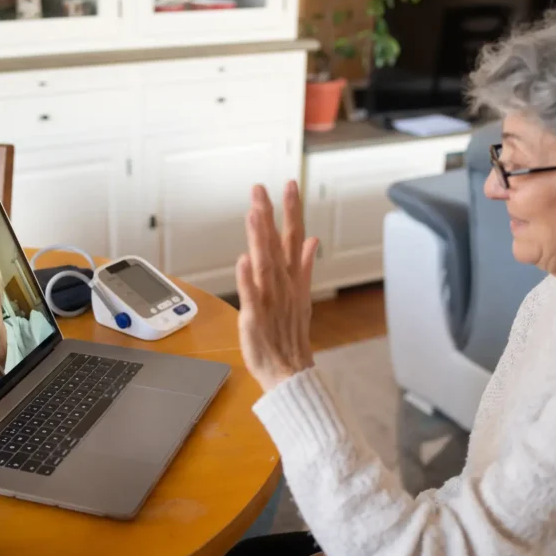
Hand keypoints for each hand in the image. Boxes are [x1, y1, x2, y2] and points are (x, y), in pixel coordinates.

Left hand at [236, 181, 319, 391]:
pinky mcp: (256, 317)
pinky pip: (252, 295)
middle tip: (261, 189)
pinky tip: (244, 259)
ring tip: (255, 214)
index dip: (292, 211)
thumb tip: (312, 240)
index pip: (293, 237)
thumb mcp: (301, 296)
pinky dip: (248, 278)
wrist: (289, 370)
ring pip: (265, 263)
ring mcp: (270, 300)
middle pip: (277, 245)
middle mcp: (283, 285)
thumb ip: (304, 265)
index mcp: (292, 278)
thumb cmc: (290, 335)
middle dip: (270, 215)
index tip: (289, 185)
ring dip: (260, 238)